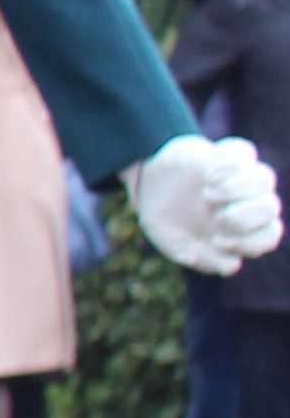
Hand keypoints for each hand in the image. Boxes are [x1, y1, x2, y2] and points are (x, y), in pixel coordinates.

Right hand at [137, 133, 284, 271]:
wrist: (146, 184)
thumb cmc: (168, 219)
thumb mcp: (177, 246)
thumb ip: (203, 258)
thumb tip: (231, 265)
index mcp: (243, 229)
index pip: (268, 235)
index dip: (250, 242)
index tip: (217, 242)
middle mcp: (248, 202)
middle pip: (270, 207)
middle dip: (242, 217)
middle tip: (215, 219)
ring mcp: (240, 177)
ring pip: (264, 179)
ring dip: (236, 189)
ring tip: (208, 195)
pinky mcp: (227, 155)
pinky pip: (244, 151)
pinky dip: (227, 165)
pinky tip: (207, 176)